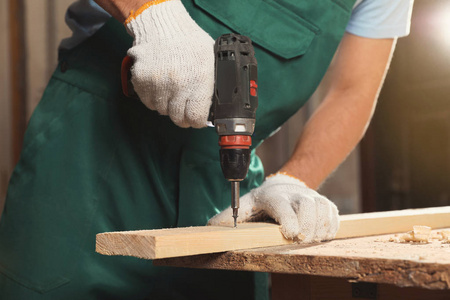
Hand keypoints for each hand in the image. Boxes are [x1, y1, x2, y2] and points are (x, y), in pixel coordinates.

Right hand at [125, 0, 213, 127]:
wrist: (163, 25)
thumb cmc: (189, 42)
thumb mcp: (211, 60)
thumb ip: (212, 85)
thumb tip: (214, 107)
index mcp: (199, 81)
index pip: (196, 118)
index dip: (197, 121)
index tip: (197, 120)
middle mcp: (178, 85)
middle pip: (178, 118)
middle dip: (183, 116)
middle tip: (184, 109)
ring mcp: (158, 84)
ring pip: (162, 111)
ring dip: (168, 106)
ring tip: (172, 92)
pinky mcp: (141, 81)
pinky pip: (148, 103)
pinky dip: (154, 99)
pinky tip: (160, 87)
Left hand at [208, 173, 339, 241]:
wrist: (285, 185)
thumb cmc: (263, 200)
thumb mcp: (244, 205)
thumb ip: (228, 216)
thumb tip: (210, 227)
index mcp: (273, 196)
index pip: (282, 205)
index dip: (288, 220)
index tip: (289, 234)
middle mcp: (295, 194)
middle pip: (308, 206)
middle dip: (306, 226)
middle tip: (300, 239)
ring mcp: (312, 197)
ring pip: (323, 209)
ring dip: (319, 228)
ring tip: (310, 238)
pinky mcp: (324, 203)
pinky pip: (333, 214)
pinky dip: (330, 226)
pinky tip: (321, 234)